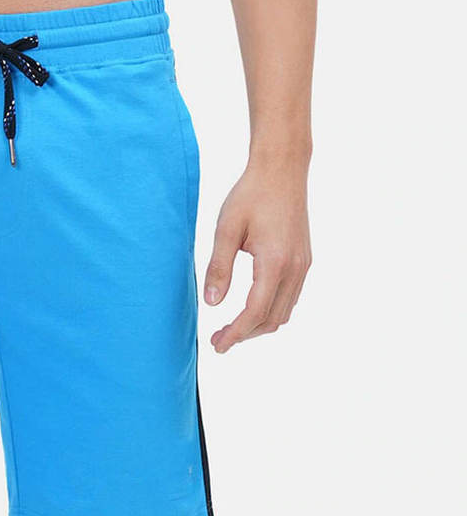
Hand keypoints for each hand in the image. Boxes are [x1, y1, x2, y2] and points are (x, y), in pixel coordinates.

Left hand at [204, 160, 311, 352]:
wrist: (282, 169)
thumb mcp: (226, 230)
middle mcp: (295, 268)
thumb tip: (211, 304)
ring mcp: (303, 265)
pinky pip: (290, 298)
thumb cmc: (251, 195)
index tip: (218, 346)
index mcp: (275, 262)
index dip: (235, 333)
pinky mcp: (304, 261)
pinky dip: (270, 311)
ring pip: (284, 312)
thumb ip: (219, 268)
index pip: (255, 312)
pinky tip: (251, 310)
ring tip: (231, 329)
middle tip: (218, 340)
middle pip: (272, 319)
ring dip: (258, 325)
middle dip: (245, 335)